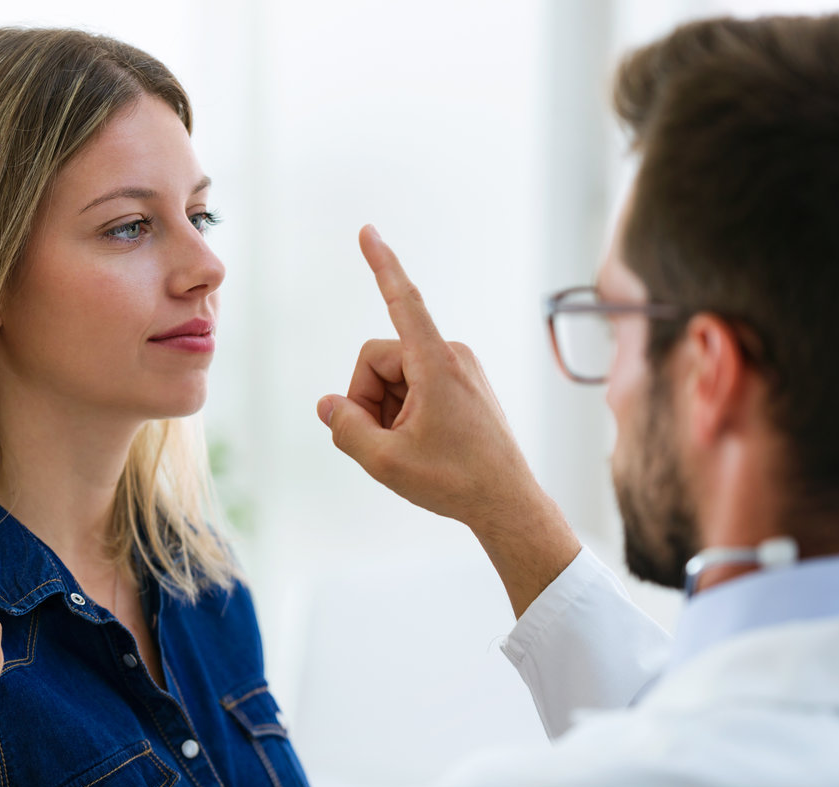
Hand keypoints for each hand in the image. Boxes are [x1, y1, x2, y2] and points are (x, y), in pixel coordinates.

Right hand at [318, 225, 579, 615]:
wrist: (508, 504)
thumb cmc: (454, 481)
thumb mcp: (385, 460)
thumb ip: (345, 427)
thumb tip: (330, 405)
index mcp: (436, 363)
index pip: (402, 301)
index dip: (381, 265)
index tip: (367, 231)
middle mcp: (451, 356)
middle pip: (379, 360)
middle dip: (368, 399)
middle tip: (381, 443)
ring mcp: (459, 370)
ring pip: (394, 377)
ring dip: (386, 411)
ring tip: (407, 449)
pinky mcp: (462, 386)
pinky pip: (414, 388)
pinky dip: (403, 414)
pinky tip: (419, 446)